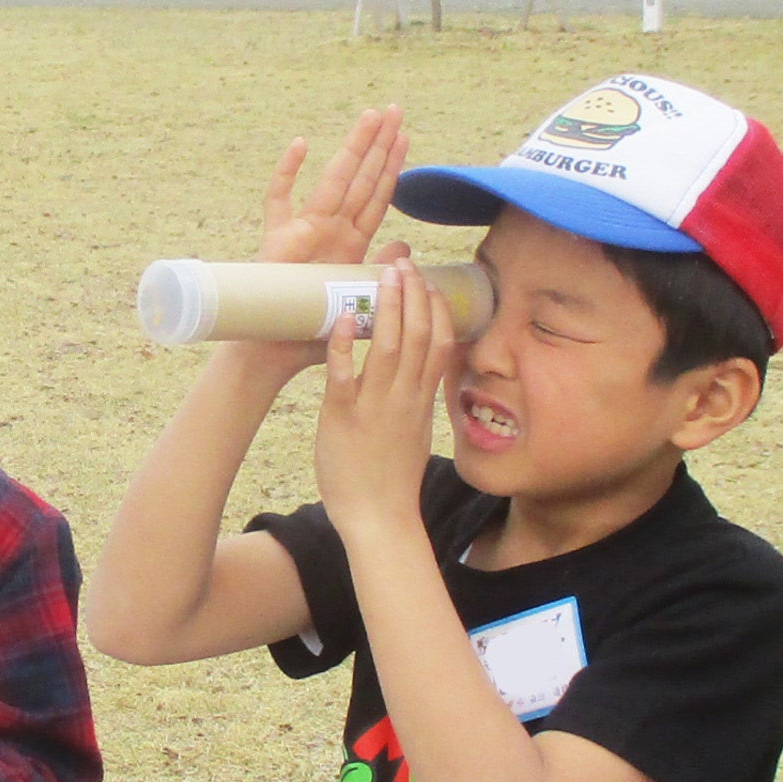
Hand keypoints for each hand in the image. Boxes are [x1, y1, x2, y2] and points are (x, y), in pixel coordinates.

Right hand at [228, 110, 408, 380]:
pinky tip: (301, 145)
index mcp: (350, 242)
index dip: (391, 165)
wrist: (273, 352)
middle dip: (378, 144)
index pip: (377, 195)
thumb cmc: (312, 331)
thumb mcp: (357, 300)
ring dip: (353, 148)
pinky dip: (287, 173)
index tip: (404, 135)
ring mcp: (302, 230)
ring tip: (371, 117)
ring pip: (332, 180)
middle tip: (394, 109)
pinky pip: (278, 199)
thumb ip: (377, 271)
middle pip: (360, 178)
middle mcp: (329, 229)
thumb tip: (407, 246)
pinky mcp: (276, 238)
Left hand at [315, 251, 455, 539]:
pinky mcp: (343, 417)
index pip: (439, 343)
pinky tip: (344, 318)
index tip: (430, 282)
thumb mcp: (415, 432)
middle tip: (404, 262)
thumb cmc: (392, 480)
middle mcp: (404, 397)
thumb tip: (421, 376)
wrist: (380, 519)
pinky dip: (344, 345)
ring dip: (387, 306)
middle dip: (413, 294)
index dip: (436, 308)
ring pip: (388, 346)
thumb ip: (417, 400)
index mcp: (421, 400)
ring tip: (384, 273)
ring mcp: (375, 406)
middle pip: (418, 335)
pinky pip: (344, 375)